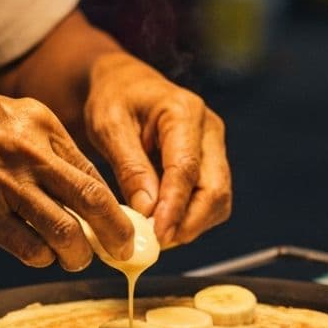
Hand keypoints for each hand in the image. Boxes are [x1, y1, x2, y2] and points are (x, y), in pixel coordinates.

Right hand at [0, 83, 134, 269]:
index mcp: (41, 123)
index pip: (91, 171)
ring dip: (77, 254)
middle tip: (124, 250)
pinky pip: (27, 247)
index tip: (121, 222)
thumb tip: (79, 183)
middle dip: (115, 233)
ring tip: (75, 258)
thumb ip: (44, 143)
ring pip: (64, 233)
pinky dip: (41, 257)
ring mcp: (6, 185)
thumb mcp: (8, 113)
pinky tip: (40, 255)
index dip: (112, 204)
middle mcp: (30, 153)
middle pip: (92, 201)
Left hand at [84, 53, 231, 246]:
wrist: (125, 84)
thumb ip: (130, 167)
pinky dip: (191, 217)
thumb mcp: (109, 126)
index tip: (157, 235)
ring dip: (191, 224)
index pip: (186, 168)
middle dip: (188, 222)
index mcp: (184, 111)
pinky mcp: (211, 162)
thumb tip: (147, 211)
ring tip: (155, 235)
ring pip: (218, 199)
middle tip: (156, 243)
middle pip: (215, 188)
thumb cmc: (114, 99)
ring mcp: (214, 146)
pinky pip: (210, 199)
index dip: (174, 207)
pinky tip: (163, 223)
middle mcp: (209, 129)